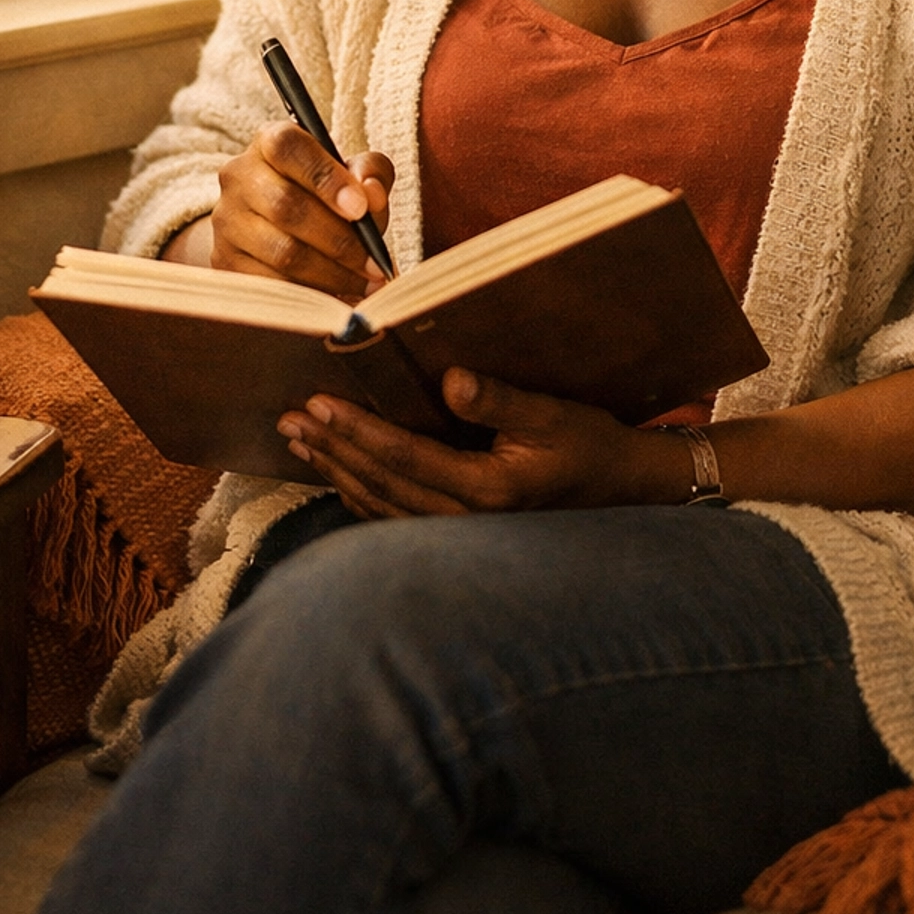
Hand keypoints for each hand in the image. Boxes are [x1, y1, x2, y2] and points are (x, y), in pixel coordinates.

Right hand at [207, 122, 393, 300]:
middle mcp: (239, 177)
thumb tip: (372, 194)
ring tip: (365, 283)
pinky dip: (311, 294)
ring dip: (332, 274)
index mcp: (270, 142)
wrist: (278, 228)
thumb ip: (371, 174)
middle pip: (286, 207)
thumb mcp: (353, 175)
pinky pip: (272, 284)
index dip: (326, 178)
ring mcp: (227, 221)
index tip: (361, 209)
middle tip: (374, 263)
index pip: (288, 148)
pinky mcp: (226, 262)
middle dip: (339, 240)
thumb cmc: (326, 196)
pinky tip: (339, 295)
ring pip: (281, 252)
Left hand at [277, 368, 689, 516]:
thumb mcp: (553, 415)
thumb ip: (499, 399)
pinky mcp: (461, 532)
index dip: (358, 430)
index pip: (404, 457)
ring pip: (381, 506)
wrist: (624, 492)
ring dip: (338, 471)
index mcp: (486, 489)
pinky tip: (338, 472)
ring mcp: (462, 533)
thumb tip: (450, 380)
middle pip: (381, 484)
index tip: (318, 402)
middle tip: (289, 418)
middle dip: (333, 449)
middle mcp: (467, 520)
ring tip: (300, 441)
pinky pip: (396, 517)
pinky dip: (360, 493)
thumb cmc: (590, 447)